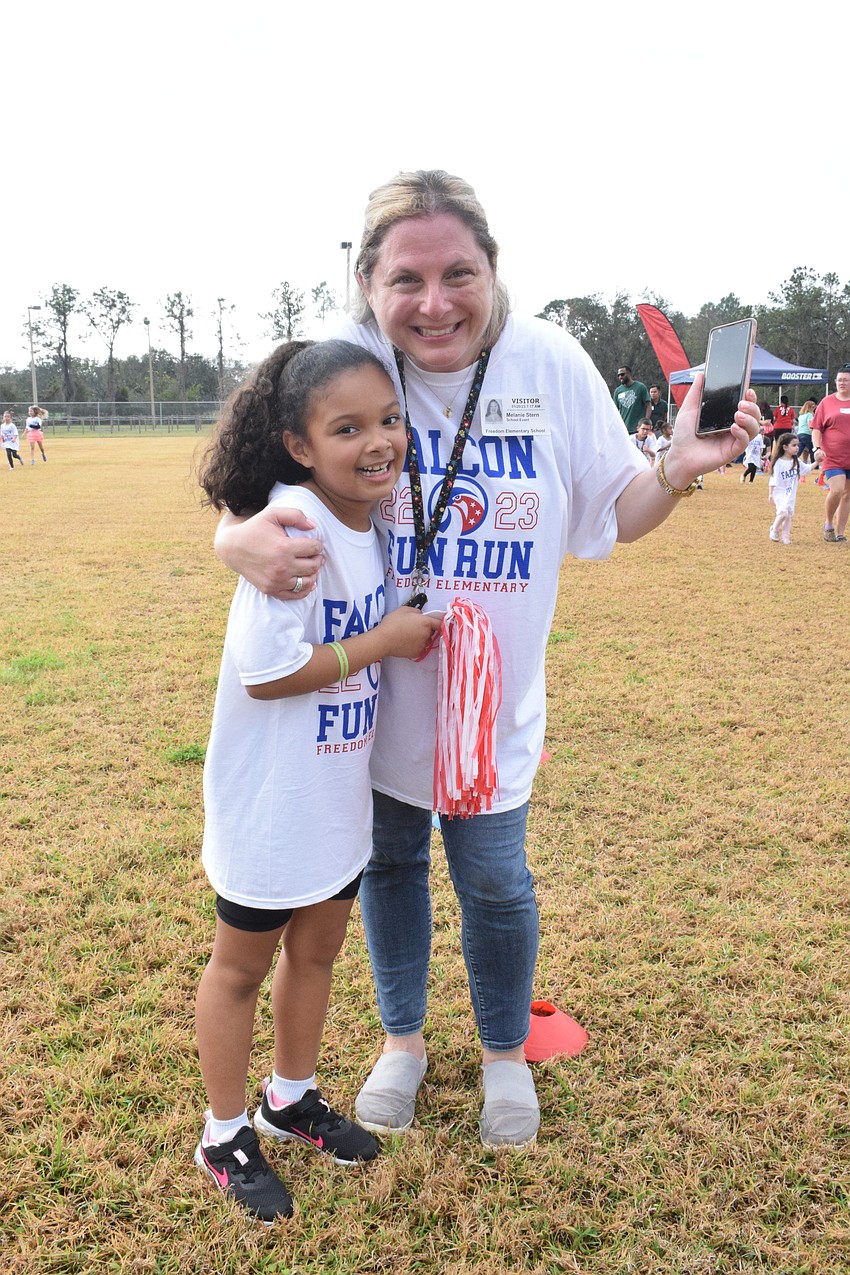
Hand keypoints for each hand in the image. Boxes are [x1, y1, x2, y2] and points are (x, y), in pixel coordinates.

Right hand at [215, 507, 324, 599]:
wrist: (232, 548)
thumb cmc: (254, 529)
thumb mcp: (272, 514)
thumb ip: (295, 515)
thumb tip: (314, 526)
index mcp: (284, 547)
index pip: (314, 548)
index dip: (318, 545)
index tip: (315, 544)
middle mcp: (281, 567)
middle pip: (313, 566)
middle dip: (318, 559)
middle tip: (317, 555)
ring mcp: (276, 581)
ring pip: (307, 582)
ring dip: (313, 574)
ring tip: (312, 566)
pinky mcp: (271, 589)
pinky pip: (295, 595)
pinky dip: (305, 589)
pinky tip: (308, 582)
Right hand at [375, 606, 442, 660]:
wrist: (383, 640)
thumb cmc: (392, 623)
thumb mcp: (404, 609)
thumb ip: (416, 611)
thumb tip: (420, 615)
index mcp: (426, 622)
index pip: (440, 623)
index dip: (440, 622)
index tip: (437, 622)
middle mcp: (427, 634)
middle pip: (432, 631)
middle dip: (426, 629)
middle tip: (414, 627)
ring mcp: (423, 645)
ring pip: (426, 640)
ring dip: (421, 638)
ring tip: (408, 635)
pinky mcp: (417, 653)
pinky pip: (421, 648)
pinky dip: (416, 645)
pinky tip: (406, 642)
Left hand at [662, 374, 759, 489]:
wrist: (679, 456)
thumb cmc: (684, 435)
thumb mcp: (689, 409)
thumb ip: (697, 392)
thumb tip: (701, 373)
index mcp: (726, 415)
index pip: (745, 404)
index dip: (750, 396)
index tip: (748, 390)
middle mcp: (733, 426)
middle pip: (754, 414)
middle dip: (752, 406)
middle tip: (742, 402)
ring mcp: (734, 439)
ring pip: (754, 427)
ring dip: (750, 419)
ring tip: (738, 414)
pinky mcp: (732, 451)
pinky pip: (745, 441)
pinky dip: (743, 433)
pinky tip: (733, 428)